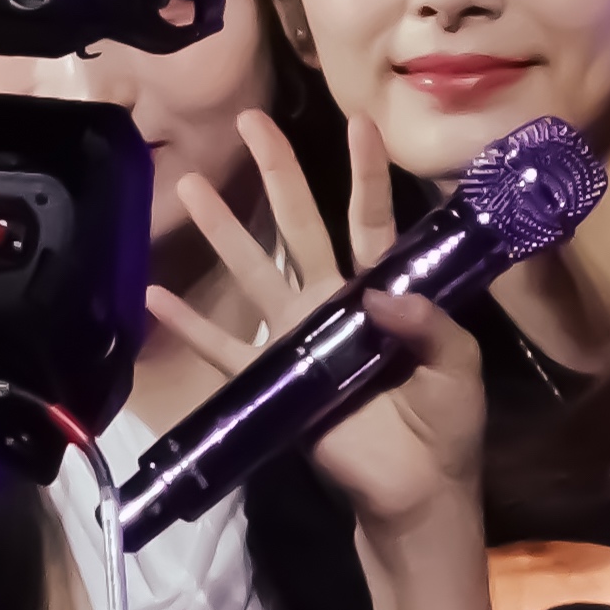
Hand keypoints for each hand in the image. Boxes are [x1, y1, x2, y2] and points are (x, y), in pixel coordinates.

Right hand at [145, 109, 488, 533]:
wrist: (416, 489)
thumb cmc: (446, 422)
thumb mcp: (457, 365)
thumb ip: (428, 324)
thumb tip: (378, 298)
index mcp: (384, 290)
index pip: (372, 220)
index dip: (365, 172)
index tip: (358, 121)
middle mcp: (335, 301)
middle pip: (300, 224)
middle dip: (276, 172)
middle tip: (249, 121)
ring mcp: (299, 337)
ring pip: (254, 271)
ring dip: (223, 231)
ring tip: (188, 186)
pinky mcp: (274, 379)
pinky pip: (225, 349)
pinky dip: (188, 326)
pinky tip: (152, 296)